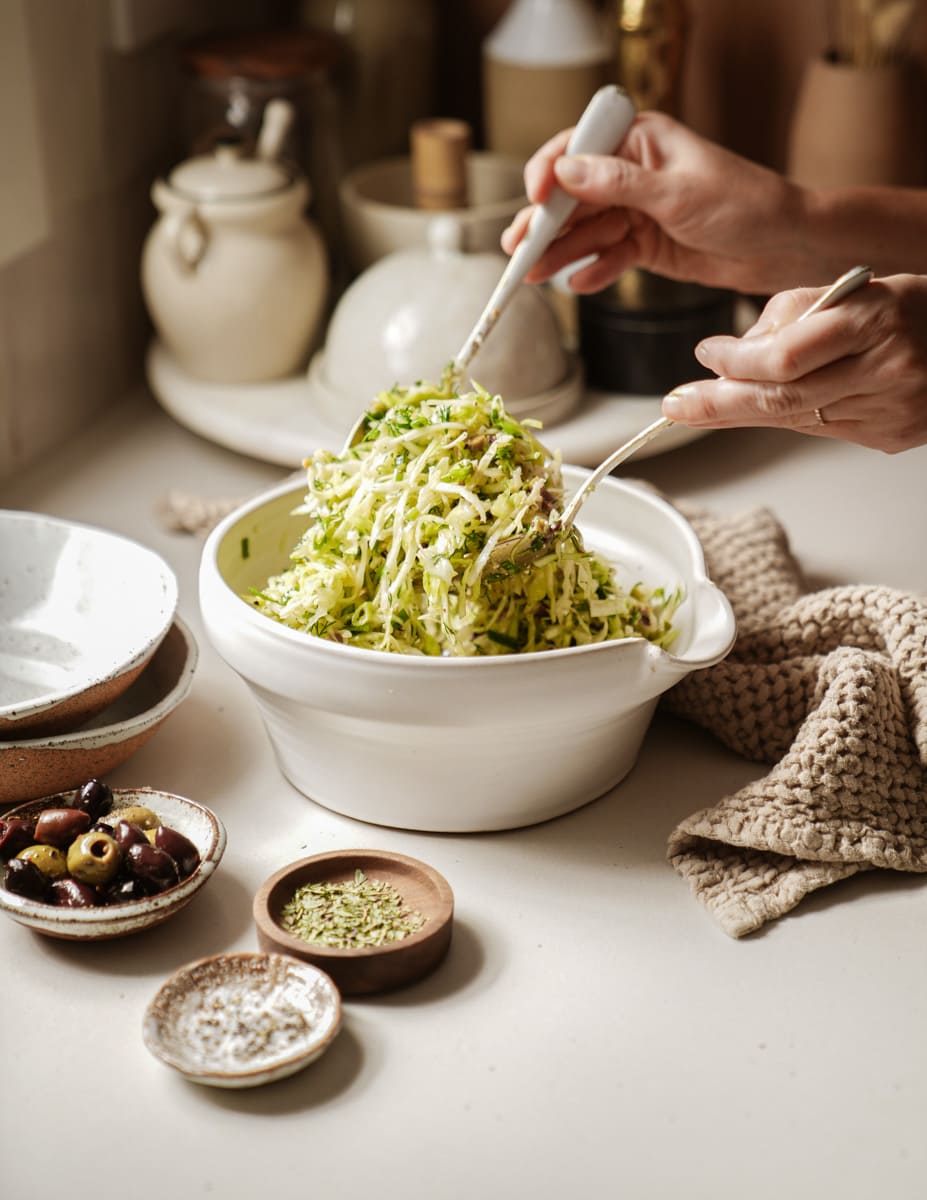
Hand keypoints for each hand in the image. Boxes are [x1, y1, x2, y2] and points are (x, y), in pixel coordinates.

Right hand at [501, 110, 815, 296]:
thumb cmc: (745, 204)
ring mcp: (638, 210)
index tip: (534, 200)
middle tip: (517, 250)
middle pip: (573, 196)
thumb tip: (565, 171)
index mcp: (641, 139)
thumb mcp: (678, 193)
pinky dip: (594, 271)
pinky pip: (609, 257)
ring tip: (532, 275)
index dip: (549, 173)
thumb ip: (618, 183)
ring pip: (587, 231)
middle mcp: (633, 172)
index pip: (579, 148)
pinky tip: (577, 284)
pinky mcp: (647, 245)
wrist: (787, 246)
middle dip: (544, 224)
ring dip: (561, 253)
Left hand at [662, 274, 926, 453]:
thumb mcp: (861, 288)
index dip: (736, 362)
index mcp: (876, 320)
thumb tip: (739, 350)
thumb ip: (796, 314)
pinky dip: (787, 417)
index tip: (705, 355)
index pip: (785, 356)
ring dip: (744, 413)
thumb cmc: (919, 310)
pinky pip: (823, 429)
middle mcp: (885, 369)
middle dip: (719, 404)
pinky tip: (762, 408)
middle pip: (782, 398)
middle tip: (676, 405)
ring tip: (704, 406)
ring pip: (798, 418)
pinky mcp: (891, 436)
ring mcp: (890, 410)